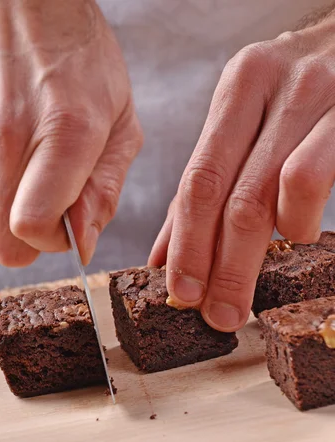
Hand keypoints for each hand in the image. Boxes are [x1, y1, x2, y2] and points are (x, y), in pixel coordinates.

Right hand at [0, 0, 141, 265]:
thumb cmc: (76, 59)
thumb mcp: (119, 119)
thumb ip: (105, 189)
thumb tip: (82, 243)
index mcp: (65, 132)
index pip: (31, 228)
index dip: (51, 241)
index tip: (64, 224)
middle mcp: (4, 134)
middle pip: (1, 241)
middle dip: (28, 232)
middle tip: (44, 192)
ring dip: (1, 206)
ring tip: (19, 159)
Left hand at [150, 11, 334, 330]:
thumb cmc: (297, 96)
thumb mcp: (246, 124)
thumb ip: (207, 186)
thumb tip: (165, 255)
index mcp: (239, 88)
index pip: (199, 179)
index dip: (186, 243)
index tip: (181, 291)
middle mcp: (274, 86)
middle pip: (229, 193)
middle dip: (218, 265)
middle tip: (216, 314)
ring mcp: (319, 98)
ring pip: (271, 193)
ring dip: (255, 254)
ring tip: (252, 281)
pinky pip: (314, 180)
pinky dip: (300, 221)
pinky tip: (299, 233)